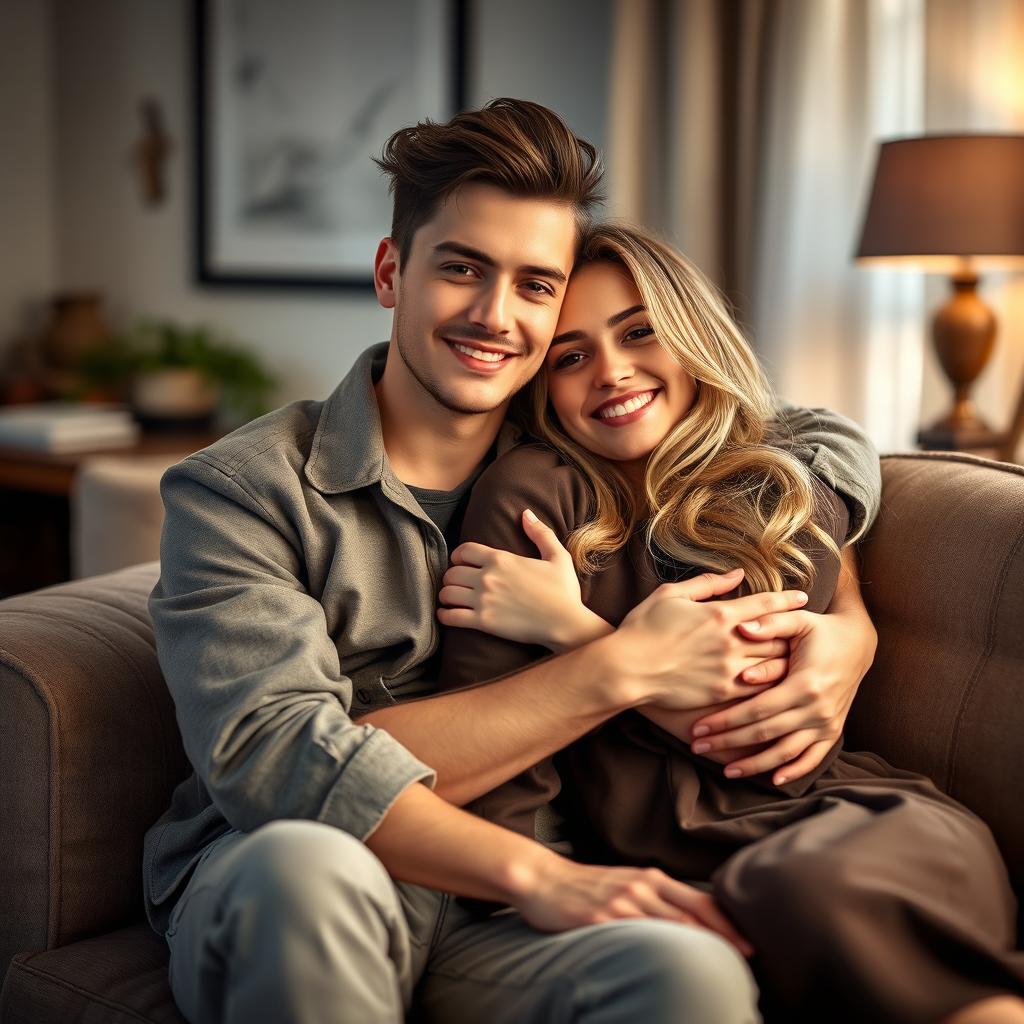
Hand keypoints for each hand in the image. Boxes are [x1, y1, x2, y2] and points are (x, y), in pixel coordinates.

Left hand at [437, 510, 607, 650]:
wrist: (566, 623)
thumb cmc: (564, 591)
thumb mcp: (558, 556)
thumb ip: (540, 533)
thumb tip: (526, 513)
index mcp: (501, 559)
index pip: (463, 550)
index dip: (458, 556)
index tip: (460, 563)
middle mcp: (487, 577)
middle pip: (451, 572)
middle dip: (451, 577)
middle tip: (456, 583)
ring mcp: (483, 600)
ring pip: (447, 593)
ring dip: (446, 595)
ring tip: (451, 599)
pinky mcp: (483, 622)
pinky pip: (450, 617)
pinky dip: (444, 616)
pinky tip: (446, 615)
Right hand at [510, 853, 752, 956]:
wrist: (543, 880)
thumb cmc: (587, 886)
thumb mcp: (626, 884)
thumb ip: (654, 897)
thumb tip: (687, 919)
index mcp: (649, 878)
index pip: (696, 900)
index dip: (725, 920)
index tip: (747, 940)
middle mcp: (640, 886)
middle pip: (691, 913)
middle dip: (722, 934)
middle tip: (748, 954)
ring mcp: (621, 902)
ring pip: (668, 924)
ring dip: (697, 944)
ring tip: (718, 964)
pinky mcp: (600, 918)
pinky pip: (635, 936)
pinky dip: (657, 950)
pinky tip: (670, 964)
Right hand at [615, 571, 808, 709]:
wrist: (627, 669)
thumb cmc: (643, 628)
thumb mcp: (671, 594)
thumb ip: (707, 583)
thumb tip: (736, 573)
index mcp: (720, 614)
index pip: (765, 604)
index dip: (787, 600)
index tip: (804, 598)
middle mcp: (731, 642)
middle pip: (778, 636)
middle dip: (796, 633)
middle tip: (811, 631)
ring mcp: (729, 670)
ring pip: (774, 665)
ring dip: (789, 661)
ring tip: (803, 659)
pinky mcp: (723, 693)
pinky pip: (758, 689)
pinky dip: (773, 684)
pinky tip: (781, 684)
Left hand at [688, 603, 876, 784]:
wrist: (858, 643)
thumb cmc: (821, 629)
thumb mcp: (798, 620)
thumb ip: (769, 623)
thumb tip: (741, 627)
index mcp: (805, 684)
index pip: (756, 709)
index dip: (726, 721)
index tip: (698, 727)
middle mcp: (817, 708)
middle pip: (764, 734)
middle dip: (728, 742)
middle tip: (697, 747)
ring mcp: (827, 722)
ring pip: (785, 752)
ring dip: (755, 764)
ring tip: (726, 770)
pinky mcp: (833, 730)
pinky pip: (812, 758)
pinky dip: (793, 771)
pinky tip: (772, 780)